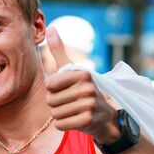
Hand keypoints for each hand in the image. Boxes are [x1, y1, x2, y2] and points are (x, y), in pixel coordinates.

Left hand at [44, 27, 119, 142]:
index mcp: (82, 73)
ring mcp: (90, 104)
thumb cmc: (83, 91)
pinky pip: (60, 124)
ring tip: (72, 112)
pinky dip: (63, 125)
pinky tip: (74, 121)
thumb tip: (50, 28)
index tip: (64, 91)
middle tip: (69, 104)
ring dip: (60, 115)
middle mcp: (87, 87)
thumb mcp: (72, 70)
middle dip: (55, 105)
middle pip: (50, 100)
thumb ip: (59, 51)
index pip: (49, 85)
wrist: (104, 118)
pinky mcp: (88, 119)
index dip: (52, 91)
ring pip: (55, 113)